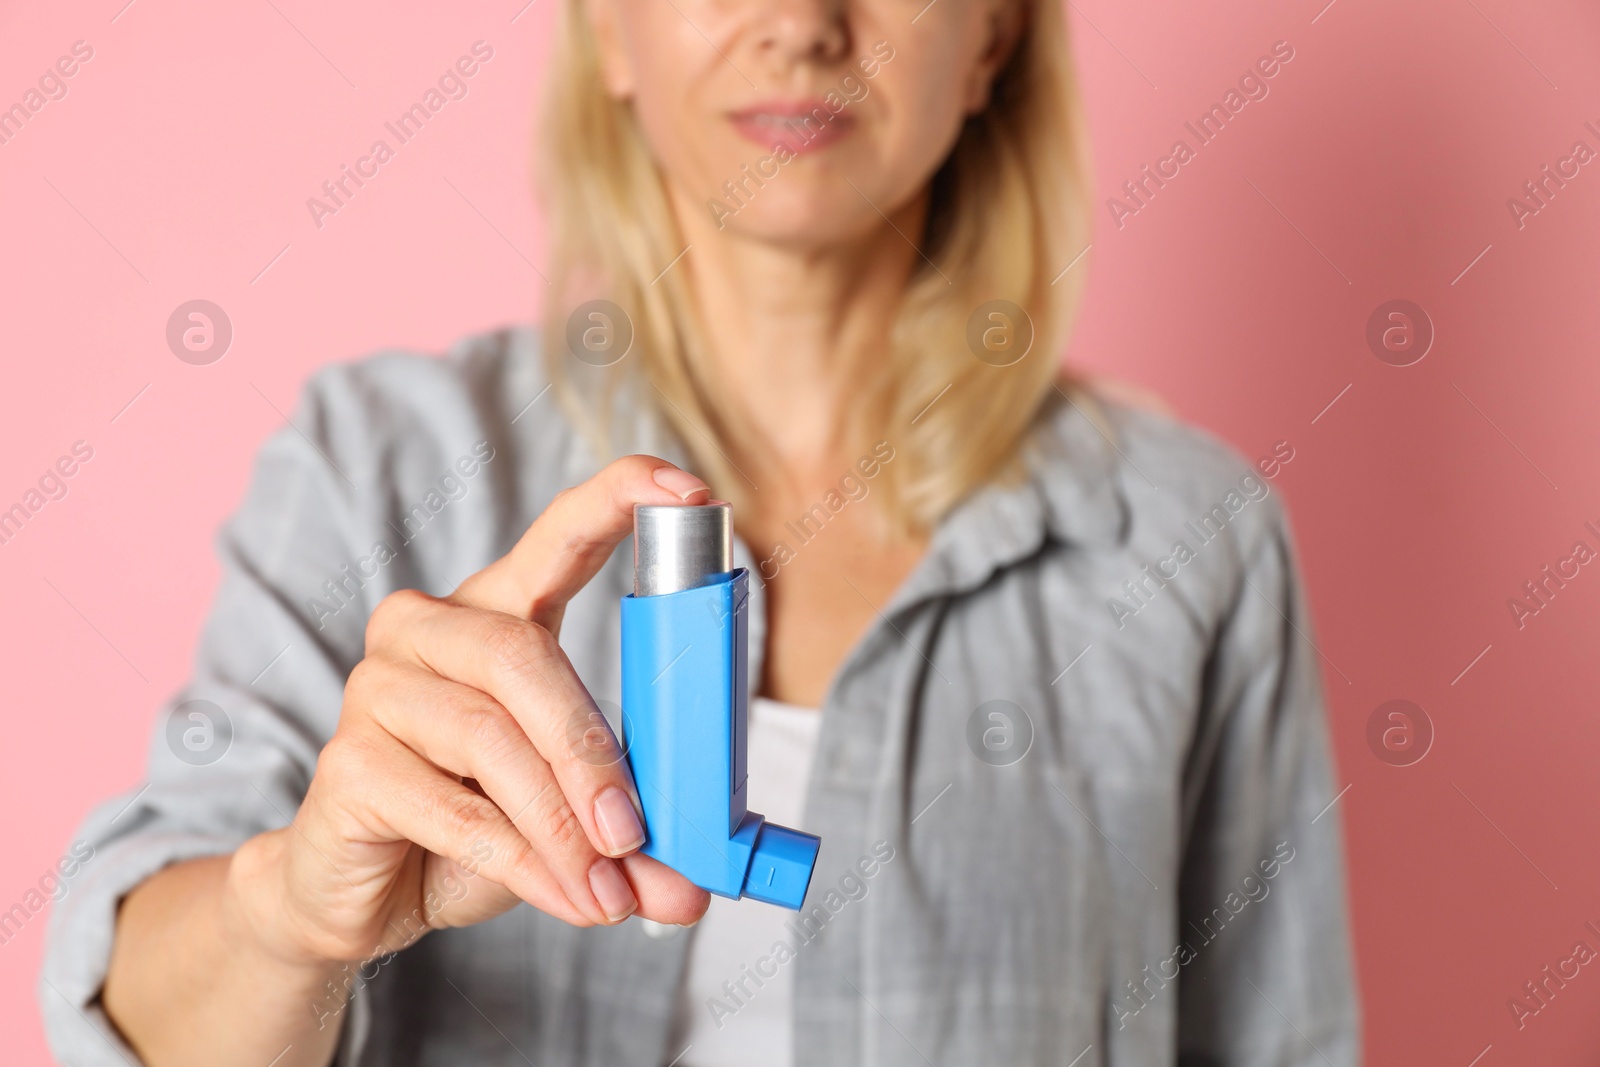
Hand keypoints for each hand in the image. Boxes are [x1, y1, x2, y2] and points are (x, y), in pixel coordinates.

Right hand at [227, 456, 715, 968]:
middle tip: (635, 834)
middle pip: (523, 653)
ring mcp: (377, 688)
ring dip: (561, 826)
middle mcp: (428, 629)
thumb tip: (696, 885)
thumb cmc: (475, 825)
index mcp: (496, 613)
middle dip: (591, 751)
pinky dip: (521, 861)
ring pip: (489, 736)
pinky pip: (452, 808)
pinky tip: (562, 896)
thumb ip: (632, 840)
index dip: (619, 499)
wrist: (361, 892)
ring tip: (605, 889)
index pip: (558, 535)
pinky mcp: (347, 763)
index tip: (688, 490)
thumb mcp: (568, 821)